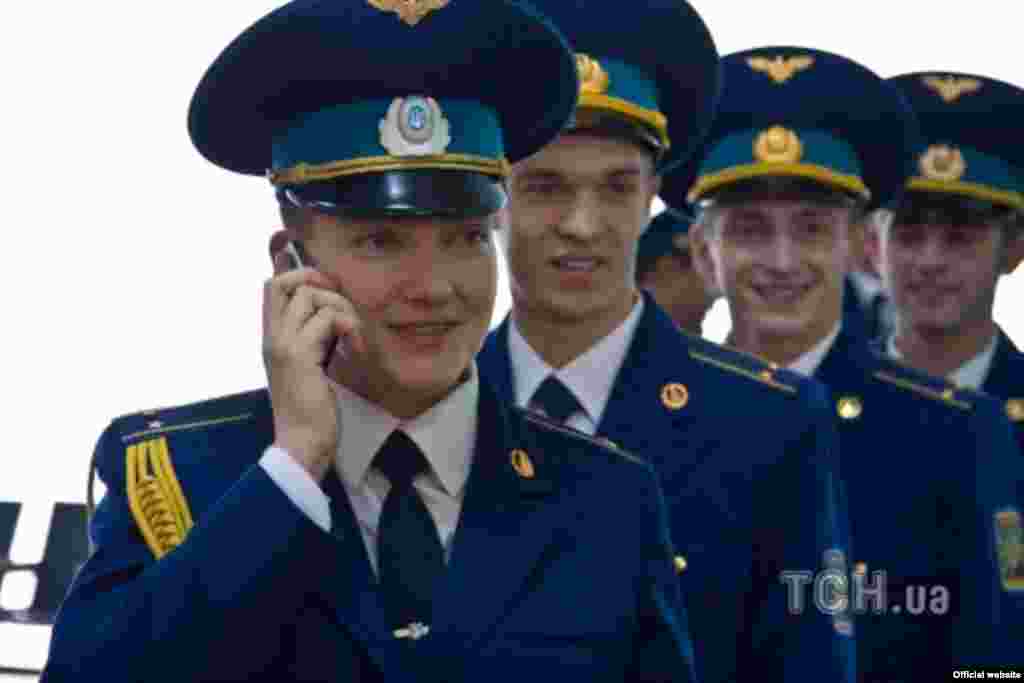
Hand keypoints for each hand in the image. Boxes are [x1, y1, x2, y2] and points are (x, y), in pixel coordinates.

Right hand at [263, 250, 365, 480]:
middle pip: (282, 283)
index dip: (299, 277)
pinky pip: (327, 318)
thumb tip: (333, 316)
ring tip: (352, 335)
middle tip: (341, 308)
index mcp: (272, 340)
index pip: (271, 287)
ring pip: (309, 295)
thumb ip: (314, 340)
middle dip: (317, 282)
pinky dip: (349, 326)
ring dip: (340, 307)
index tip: (328, 292)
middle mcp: (272, 338)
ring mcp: (282, 345)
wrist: (302, 443)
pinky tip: (356, 347)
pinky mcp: (299, 355)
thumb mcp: (311, 367)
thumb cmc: (311, 410)